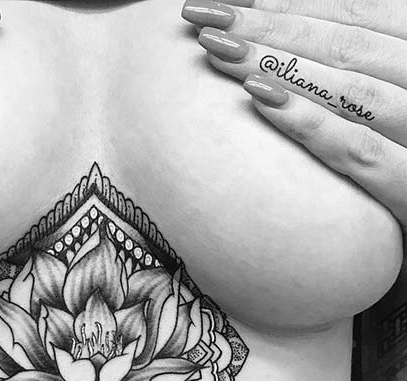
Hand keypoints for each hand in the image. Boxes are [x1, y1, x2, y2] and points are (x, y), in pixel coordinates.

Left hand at [182, 0, 406, 227]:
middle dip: (270, 26)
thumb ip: (366, 75)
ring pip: (350, 90)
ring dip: (278, 65)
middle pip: (348, 47)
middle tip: (206, 15)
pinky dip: (310, 123)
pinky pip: (360, 151)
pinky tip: (261, 100)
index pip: (360, 19)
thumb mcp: (397, 106)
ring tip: (218, 51)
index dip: (291, 5)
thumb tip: (297, 50)